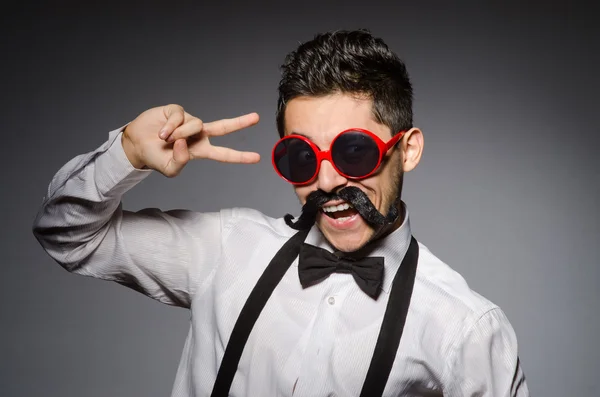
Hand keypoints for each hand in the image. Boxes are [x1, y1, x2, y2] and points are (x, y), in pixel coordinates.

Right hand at [122, 104, 260, 176]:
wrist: (137, 145)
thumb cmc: (156, 158)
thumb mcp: (170, 169)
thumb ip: (181, 161)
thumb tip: (186, 141)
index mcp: (201, 150)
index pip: (224, 154)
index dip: (239, 157)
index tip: (256, 158)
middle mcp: (198, 134)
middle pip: (223, 127)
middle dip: (240, 123)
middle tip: (257, 118)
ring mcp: (188, 121)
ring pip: (194, 125)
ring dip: (179, 134)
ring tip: (165, 140)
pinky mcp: (177, 111)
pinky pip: (180, 117)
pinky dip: (170, 126)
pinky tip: (161, 131)